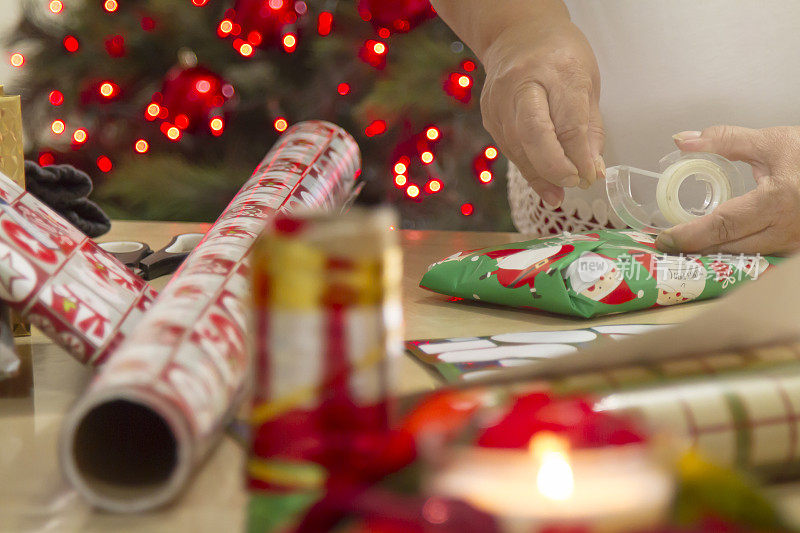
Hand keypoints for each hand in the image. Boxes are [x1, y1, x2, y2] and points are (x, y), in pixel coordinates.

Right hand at [480, 21, 604, 206]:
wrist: (516, 35)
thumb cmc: (558, 56)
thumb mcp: (588, 84)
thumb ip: (589, 130)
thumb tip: (591, 171)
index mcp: (558, 71)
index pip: (568, 122)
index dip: (579, 157)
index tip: (589, 176)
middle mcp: (522, 84)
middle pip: (534, 134)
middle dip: (554, 167)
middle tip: (572, 183)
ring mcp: (499, 101)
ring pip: (518, 148)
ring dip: (540, 175)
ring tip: (559, 193)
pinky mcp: (489, 117)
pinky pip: (510, 150)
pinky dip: (528, 168)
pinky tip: (543, 183)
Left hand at [656, 126, 799, 255]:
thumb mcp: (771, 142)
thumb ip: (725, 140)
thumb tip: (683, 140)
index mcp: (778, 200)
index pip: (723, 225)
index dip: (690, 235)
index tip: (665, 238)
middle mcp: (786, 229)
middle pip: (729, 248)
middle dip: (695, 249)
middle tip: (666, 245)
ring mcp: (792, 244)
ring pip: (743, 257)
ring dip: (712, 254)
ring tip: (685, 246)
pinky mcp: (794, 249)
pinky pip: (758, 257)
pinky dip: (733, 253)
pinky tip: (714, 247)